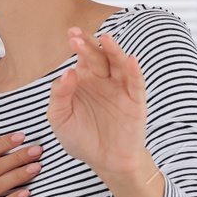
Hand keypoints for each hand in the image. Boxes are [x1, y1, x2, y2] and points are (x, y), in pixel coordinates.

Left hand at [46, 28, 149, 177]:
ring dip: (114, 50)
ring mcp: (120, 89)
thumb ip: (59, 95)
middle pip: (98, 57)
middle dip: (89, 45)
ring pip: (119, 64)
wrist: (104, 162)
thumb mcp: (60, 118)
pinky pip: (136, 83)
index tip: (70, 34)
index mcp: (84, 79)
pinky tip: (130, 60)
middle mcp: (103, 80)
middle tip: (77, 36)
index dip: (78, 44)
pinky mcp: (135, 101)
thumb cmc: (81, 138)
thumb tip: (67, 72)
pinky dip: (134, 71)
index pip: (82, 57)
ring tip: (106, 38)